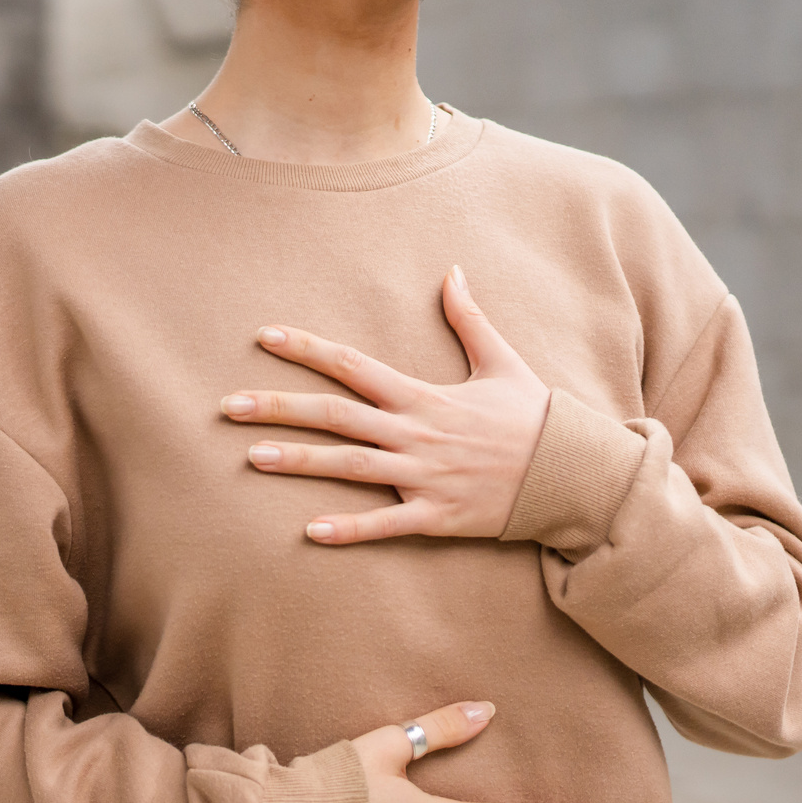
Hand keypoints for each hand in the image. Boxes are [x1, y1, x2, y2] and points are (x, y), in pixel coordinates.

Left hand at [225, 266, 549, 544]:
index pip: (353, 366)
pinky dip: (349, 529)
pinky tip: (309, 532)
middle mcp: (416, 434)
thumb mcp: (503, 360)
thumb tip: (452, 270)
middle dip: (280, 408)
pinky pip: (386, 525)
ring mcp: (424, 477)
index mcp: (424, 395)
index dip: (307, 349)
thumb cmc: (535, 416)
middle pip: (335, 416)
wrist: (573, 472)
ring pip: (349, 468)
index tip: (265, 336)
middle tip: (228, 405)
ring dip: (300, 463)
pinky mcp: (437, 516)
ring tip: (252, 457)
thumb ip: (469, 318)